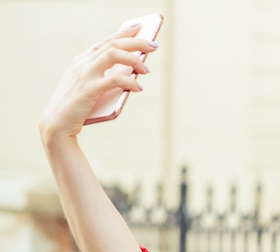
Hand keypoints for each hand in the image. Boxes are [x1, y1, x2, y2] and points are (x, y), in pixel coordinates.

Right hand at [39, 25, 157, 142]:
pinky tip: (138, 88)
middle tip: (153, 45)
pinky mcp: (88, 90)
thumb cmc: (76, 107)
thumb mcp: (90, 87)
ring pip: (113, 54)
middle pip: (112, 44)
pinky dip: (129, 82)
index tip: (139, 28)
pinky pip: (114, 80)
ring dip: (134, 59)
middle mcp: (82, 64)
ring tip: (147, 69)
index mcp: (81, 61)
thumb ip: (106, 77)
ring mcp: (84, 75)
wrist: (56, 125)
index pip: (106, 42)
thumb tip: (132, 72)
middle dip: (135, 42)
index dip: (123, 33)